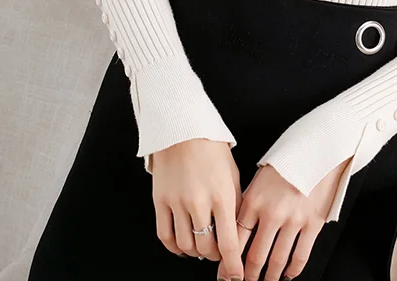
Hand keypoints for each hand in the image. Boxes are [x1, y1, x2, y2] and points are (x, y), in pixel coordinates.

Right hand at [150, 138, 243, 277]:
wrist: (184, 130)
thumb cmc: (213, 150)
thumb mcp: (233, 176)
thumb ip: (235, 205)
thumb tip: (236, 234)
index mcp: (222, 195)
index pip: (229, 243)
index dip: (233, 265)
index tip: (236, 276)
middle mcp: (199, 202)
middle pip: (206, 248)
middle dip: (214, 256)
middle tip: (218, 253)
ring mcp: (177, 203)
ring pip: (185, 246)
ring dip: (195, 252)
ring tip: (202, 246)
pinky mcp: (160, 201)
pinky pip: (165, 236)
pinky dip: (175, 247)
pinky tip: (182, 245)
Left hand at [217, 157, 350, 280]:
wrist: (318, 148)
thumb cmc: (287, 160)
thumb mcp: (260, 177)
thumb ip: (249, 202)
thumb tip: (238, 227)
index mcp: (254, 200)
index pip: (236, 240)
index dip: (228, 262)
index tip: (225, 274)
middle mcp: (272, 213)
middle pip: (255, 256)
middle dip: (248, 275)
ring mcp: (293, 220)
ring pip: (277, 261)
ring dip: (269, 277)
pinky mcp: (313, 223)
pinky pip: (300, 255)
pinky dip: (293, 270)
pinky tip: (288, 275)